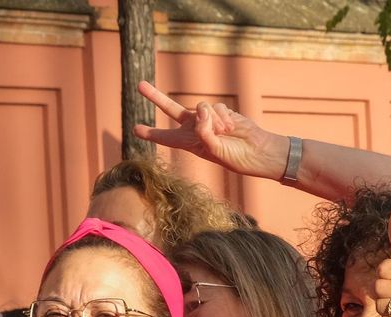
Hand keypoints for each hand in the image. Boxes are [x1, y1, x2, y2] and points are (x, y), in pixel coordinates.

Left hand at [132, 82, 288, 181]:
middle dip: (156, 96)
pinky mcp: (219, 110)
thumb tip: (200, 110)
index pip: (166, 137)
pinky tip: (231, 127)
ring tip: (225, 133)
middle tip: (140, 85)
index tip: (136, 129)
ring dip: (213, 119)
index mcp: (189, 143)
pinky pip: (215, 106)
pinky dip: (223, 116)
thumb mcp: (214, 149)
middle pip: (171, 109)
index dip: (151, 133)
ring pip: (200, 106)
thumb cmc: (234, 157)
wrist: (255, 150)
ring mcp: (207, 118)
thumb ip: (204, 131)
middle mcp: (195, 129)